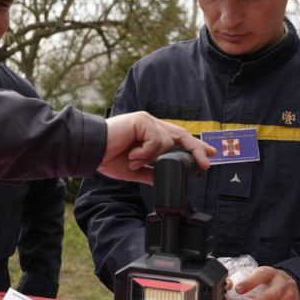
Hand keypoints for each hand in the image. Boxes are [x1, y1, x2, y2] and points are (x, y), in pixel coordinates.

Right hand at [100, 112, 215, 184]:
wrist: (92, 152)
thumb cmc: (108, 158)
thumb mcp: (134, 170)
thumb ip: (151, 172)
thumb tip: (166, 180)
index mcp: (149, 135)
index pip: (177, 139)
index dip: (194, 147)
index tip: (208, 156)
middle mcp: (150, 125)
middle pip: (181, 135)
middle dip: (196, 148)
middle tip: (206, 162)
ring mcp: (146, 121)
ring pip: (167, 141)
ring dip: (152, 157)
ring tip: (133, 160)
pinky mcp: (141, 120)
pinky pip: (156, 140)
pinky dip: (145, 152)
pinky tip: (132, 155)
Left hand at [233, 266, 299, 299]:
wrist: (291, 283)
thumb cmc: (270, 280)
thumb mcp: (259, 275)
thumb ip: (247, 280)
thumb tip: (232, 287)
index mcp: (270, 273)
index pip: (260, 275)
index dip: (248, 283)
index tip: (238, 289)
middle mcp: (282, 283)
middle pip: (269, 297)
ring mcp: (289, 296)